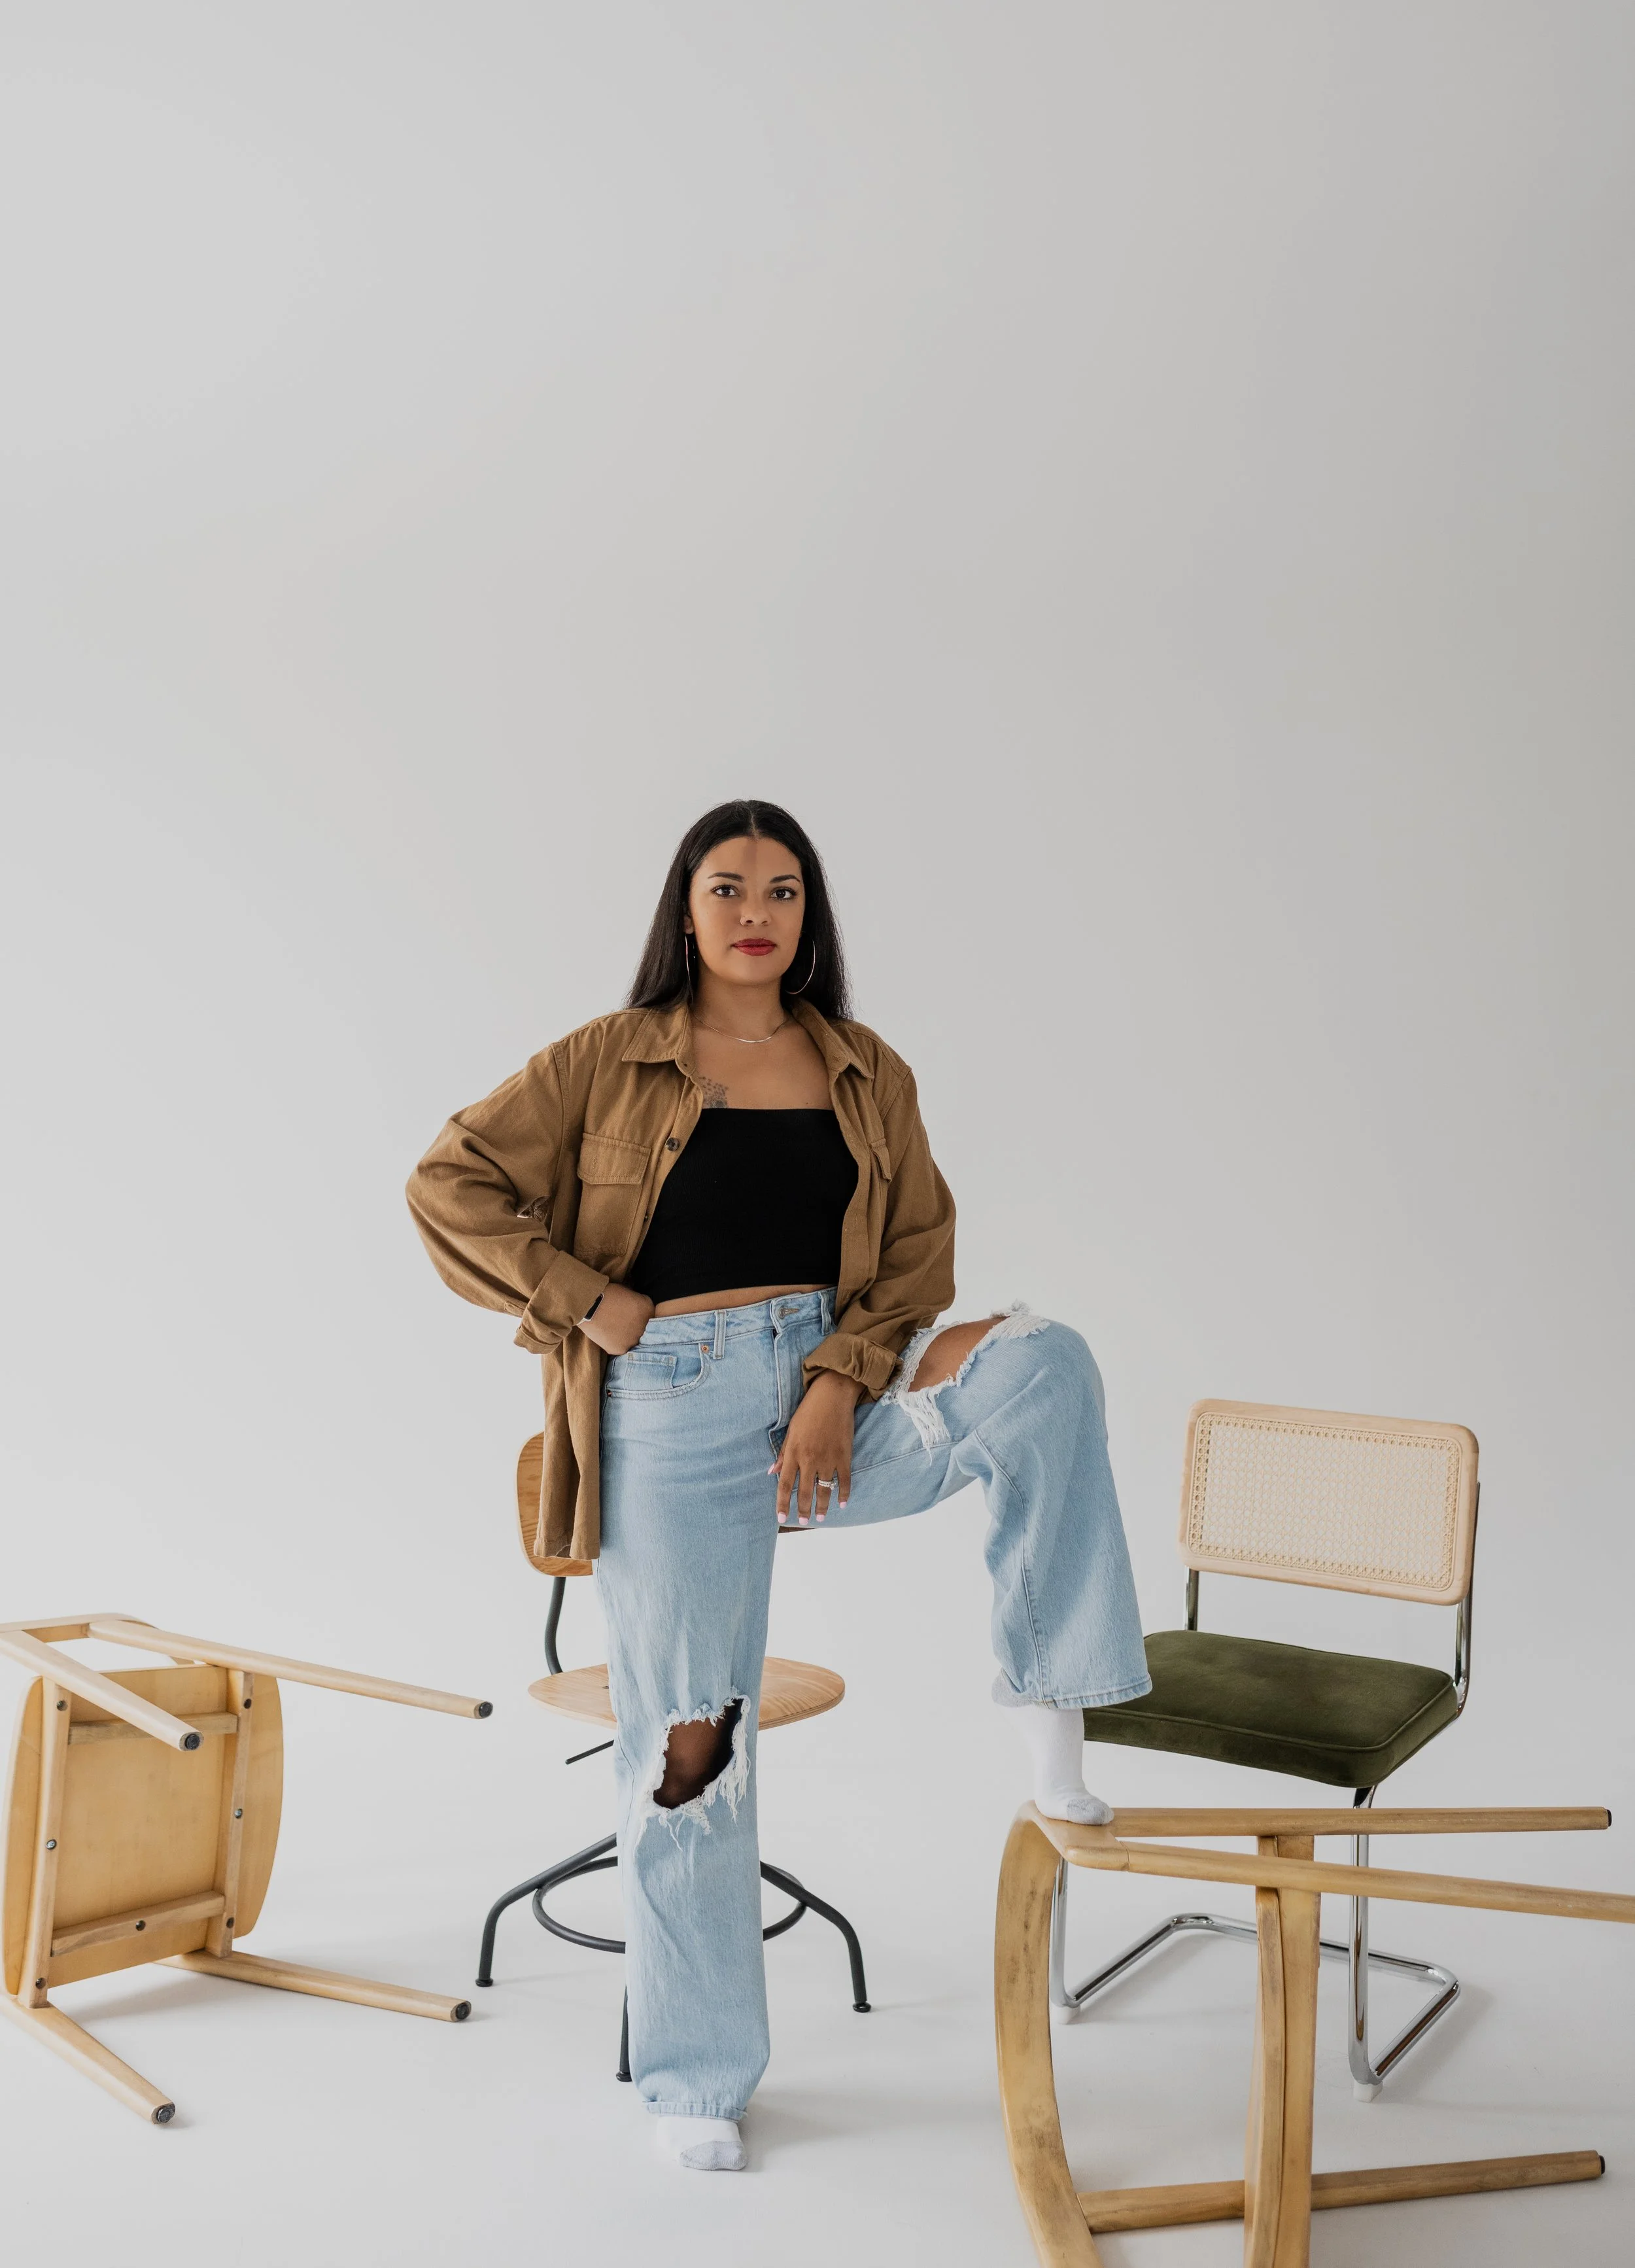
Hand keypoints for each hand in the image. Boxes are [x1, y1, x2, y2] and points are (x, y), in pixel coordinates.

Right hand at [577, 1282, 653, 1355]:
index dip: (637, 1312)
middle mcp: (645, 1326)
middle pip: (642, 1328)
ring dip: (625, 1336)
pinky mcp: (622, 1349)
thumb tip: (635, 1308)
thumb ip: (637, 1302)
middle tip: (620, 1321)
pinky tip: (607, 1335)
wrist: (590, 1305)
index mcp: (649, 1309)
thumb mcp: (628, 1292)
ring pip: (631, 1340)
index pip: (647, 1314)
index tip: (627, 1311)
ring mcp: (634, 1339)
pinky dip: (614, 1343)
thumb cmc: (607, 1294)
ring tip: (612, 1329)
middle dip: (633, 1325)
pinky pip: (620, 1347)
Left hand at [772, 1369, 862, 1527]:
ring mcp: (828, 1459)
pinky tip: (841, 1504)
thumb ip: (783, 1454)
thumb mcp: (790, 1430)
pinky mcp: (844, 1456)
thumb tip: (772, 1472)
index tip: (781, 1518)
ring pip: (824, 1490)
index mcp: (794, 1452)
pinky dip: (843, 1494)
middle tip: (802, 1521)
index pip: (785, 1484)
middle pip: (804, 1491)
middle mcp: (809, 1459)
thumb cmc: (808, 1411)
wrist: (832, 1397)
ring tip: (821, 1518)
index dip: (782, 1503)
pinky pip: (844, 1481)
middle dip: (802, 1509)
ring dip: (822, 1507)